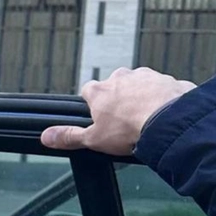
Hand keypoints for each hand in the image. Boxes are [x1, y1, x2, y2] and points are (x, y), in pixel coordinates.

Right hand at [42, 67, 196, 154]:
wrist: (170, 121)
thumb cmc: (129, 129)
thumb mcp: (93, 139)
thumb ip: (69, 136)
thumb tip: (45, 136)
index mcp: (100, 91)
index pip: (88, 91)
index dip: (92, 105)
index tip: (98, 117)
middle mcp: (122, 77)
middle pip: (115, 85)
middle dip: (119, 99)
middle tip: (124, 121)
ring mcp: (147, 76)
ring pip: (140, 85)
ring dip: (141, 97)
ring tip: (146, 119)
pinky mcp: (168, 80)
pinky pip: (163, 89)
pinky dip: (163, 99)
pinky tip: (165, 115)